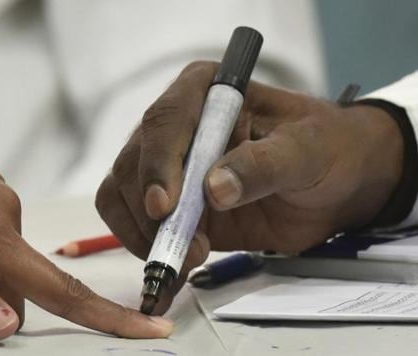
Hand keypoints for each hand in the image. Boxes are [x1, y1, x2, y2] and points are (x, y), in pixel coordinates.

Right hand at [96, 61, 402, 312]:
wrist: (333, 185)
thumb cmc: (325, 150)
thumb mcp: (306, 151)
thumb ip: (264, 164)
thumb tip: (214, 189)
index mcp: (206, 93)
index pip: (165, 120)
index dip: (158, 163)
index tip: (165, 206)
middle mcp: (177, 126)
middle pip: (133, 162)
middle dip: (151, 210)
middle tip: (190, 247)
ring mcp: (168, 167)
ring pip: (122, 194)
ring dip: (145, 232)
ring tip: (190, 257)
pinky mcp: (170, 204)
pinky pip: (134, 222)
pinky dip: (144, 247)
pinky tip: (171, 266)